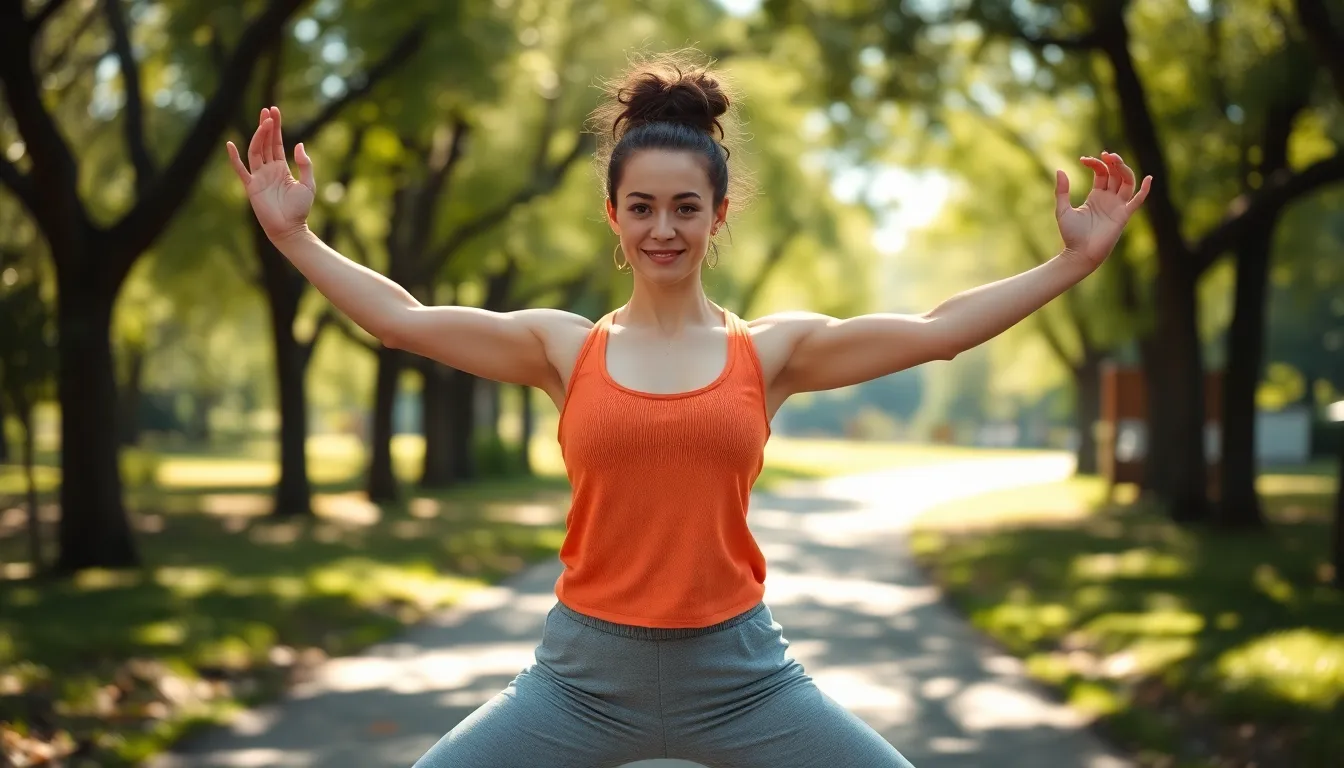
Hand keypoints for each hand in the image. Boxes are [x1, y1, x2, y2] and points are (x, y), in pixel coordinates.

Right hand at [226, 106, 314, 241]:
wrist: (290, 229)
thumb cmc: (300, 209)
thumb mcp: (308, 184)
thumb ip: (305, 164)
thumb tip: (298, 145)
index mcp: (281, 168)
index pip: (276, 143)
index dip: (275, 127)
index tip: (275, 111)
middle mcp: (268, 170)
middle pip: (265, 143)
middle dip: (266, 126)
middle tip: (267, 110)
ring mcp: (258, 177)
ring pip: (255, 151)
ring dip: (258, 136)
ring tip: (264, 121)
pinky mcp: (251, 186)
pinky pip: (240, 170)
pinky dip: (234, 158)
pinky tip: (230, 144)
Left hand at [1054, 151, 1151, 267]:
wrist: (1078, 254)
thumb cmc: (1071, 235)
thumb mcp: (1062, 209)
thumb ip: (1061, 191)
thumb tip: (1060, 170)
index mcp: (1096, 196)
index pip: (1101, 173)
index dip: (1095, 163)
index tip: (1083, 159)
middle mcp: (1109, 199)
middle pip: (1116, 174)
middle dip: (1113, 162)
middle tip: (1105, 154)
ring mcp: (1117, 206)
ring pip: (1127, 182)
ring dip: (1124, 169)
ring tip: (1115, 159)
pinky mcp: (1123, 215)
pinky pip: (1137, 201)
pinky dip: (1145, 190)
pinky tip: (1149, 178)